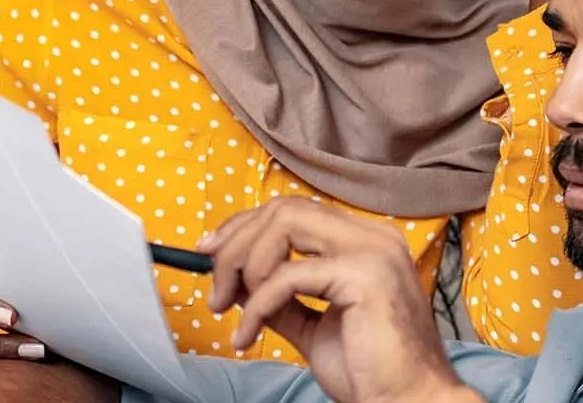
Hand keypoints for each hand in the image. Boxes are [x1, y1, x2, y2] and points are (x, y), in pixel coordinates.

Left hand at [200, 199, 480, 402]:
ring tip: (229, 309)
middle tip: (215, 289)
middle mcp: (372, 236)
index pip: (294, 210)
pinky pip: (287, 276)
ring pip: (283, 224)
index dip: (245, 226)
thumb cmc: (370, 374)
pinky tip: (247, 335)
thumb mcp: (313, 328)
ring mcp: (372, 251)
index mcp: (365, 243)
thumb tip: (237, 281)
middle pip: (284, 209)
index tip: (210, 253)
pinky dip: (256, 305)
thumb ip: (280, 300)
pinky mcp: (364, 275)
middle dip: (236, 243)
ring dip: (242, 265)